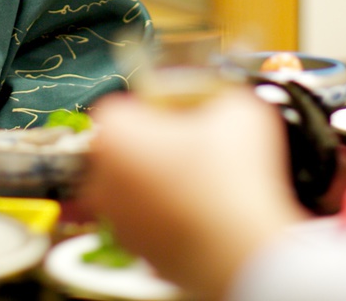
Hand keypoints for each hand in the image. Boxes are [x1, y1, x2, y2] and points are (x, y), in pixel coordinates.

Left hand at [84, 89, 307, 299]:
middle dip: (154, 143)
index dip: (153, 105)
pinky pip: (149, 220)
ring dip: (161, 180)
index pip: (120, 105)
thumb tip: (219, 96)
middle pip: (122, 146)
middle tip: (194, 144)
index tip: (179, 111)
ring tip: (204, 181)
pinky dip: (169, 213)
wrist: (242, 253)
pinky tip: (203, 211)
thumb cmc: (232, 180)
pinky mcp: (137, 251)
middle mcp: (104, 178)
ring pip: (134, 186)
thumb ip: (219, 92)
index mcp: (116, 134)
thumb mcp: (238, 108)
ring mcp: (117, 219)